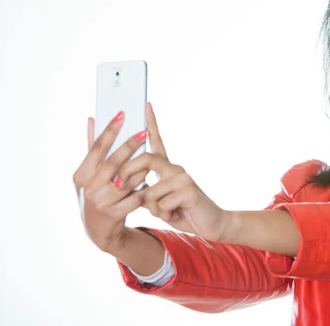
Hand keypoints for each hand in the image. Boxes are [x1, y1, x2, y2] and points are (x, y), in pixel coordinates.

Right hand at [72, 107, 148, 254]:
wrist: (97, 229)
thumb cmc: (96, 193)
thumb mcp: (89, 173)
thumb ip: (93, 148)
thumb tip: (93, 119)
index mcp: (81, 174)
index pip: (96, 148)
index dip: (109, 131)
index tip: (122, 114)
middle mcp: (89, 188)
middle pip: (113, 163)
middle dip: (129, 146)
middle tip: (143, 131)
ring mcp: (101, 202)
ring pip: (127, 180)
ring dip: (140, 168)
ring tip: (150, 157)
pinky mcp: (114, 214)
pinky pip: (135, 197)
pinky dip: (144, 188)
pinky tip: (150, 181)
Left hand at [115, 103, 229, 241]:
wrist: (210, 223)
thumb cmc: (182, 211)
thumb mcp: (158, 200)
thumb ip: (145, 190)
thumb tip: (123, 184)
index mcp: (168, 168)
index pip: (157, 142)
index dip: (151, 124)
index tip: (146, 105)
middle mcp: (175, 168)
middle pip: (145, 159)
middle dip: (127, 172)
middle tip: (118, 185)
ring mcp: (183, 178)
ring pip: (149, 191)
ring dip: (153, 208)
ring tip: (166, 212)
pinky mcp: (189, 190)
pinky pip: (161, 203)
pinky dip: (163, 214)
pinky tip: (175, 214)